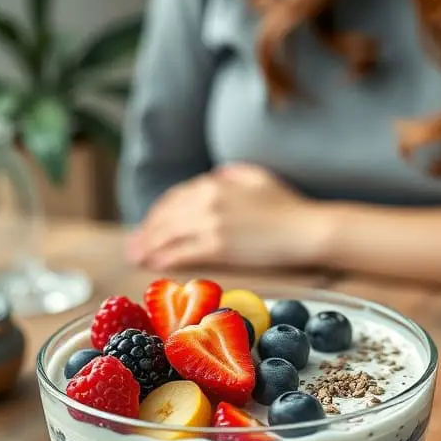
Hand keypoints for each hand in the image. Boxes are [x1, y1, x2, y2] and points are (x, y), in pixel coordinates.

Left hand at [126, 164, 329, 269]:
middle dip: (146, 232)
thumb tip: (217, 177)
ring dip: (149, 247)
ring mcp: (212, 223)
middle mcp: (208, 200)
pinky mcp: (219, 246)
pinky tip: (155, 265)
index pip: (175, 198)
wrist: (307, 229)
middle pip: (166, 217)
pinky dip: (164, 259)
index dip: (158, 214)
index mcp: (215, 183)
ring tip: (137, 258)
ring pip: (169, 236)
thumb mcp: (257, 178)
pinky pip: (182, 253)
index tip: (149, 226)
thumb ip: (232, 175)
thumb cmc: (288, 206)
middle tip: (133, 246)